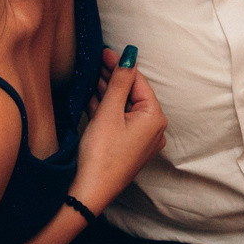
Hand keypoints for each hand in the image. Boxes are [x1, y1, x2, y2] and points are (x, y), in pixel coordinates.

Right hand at [70, 52, 165, 212]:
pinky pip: (119, 122)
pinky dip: (107, 109)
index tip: (105, 52)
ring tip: (92, 75)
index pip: (139, 82)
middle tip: (96, 61)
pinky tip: (93, 97)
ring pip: (124, 108)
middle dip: (114, 78)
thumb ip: (119, 82)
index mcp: (155, 118)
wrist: (89, 192)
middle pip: (132, 94)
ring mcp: (141, 140)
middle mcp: (153, 129)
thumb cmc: (101, 154)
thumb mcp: (109, 112)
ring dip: (108, 92)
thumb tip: (130, 56)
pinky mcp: (127, 148)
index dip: (121, 65)